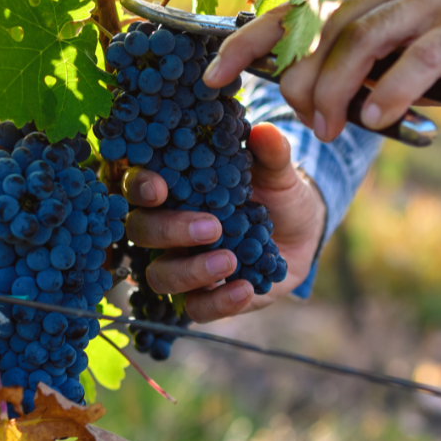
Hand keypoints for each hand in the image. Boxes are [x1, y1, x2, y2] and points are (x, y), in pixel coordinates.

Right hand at [123, 123, 325, 321]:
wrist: (302, 233)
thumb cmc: (277, 193)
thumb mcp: (277, 172)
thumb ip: (270, 154)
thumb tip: (264, 132)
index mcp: (175, 188)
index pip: (138, 185)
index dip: (140, 187)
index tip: (160, 188)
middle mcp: (168, 228)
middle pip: (141, 232)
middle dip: (170, 230)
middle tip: (211, 227)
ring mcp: (183, 264)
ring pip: (160, 276)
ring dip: (191, 271)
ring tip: (230, 260)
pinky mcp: (205, 297)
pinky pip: (196, 308)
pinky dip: (219, 302)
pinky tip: (245, 289)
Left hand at [203, 0, 440, 139]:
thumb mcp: (392, 61)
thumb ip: (347, 69)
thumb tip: (292, 97)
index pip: (290, 10)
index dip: (246, 42)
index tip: (210, 77)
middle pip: (320, 30)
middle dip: (301, 82)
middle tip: (307, 123)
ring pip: (359, 41)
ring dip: (337, 92)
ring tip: (331, 129)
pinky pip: (413, 58)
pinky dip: (390, 92)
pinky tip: (378, 118)